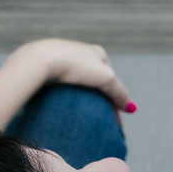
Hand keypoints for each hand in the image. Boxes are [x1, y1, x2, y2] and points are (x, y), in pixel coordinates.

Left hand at [14, 38, 135, 113]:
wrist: (39, 60)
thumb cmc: (75, 66)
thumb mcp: (105, 79)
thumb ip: (120, 93)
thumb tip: (133, 108)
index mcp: (97, 52)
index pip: (110, 77)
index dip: (114, 98)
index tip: (114, 120)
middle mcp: (79, 52)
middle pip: (93, 79)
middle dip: (97, 97)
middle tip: (98, 119)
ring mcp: (61, 58)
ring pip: (74, 81)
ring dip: (79, 97)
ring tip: (79, 116)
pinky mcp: (44, 66)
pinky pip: (58, 84)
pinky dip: (62, 95)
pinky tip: (59, 107)